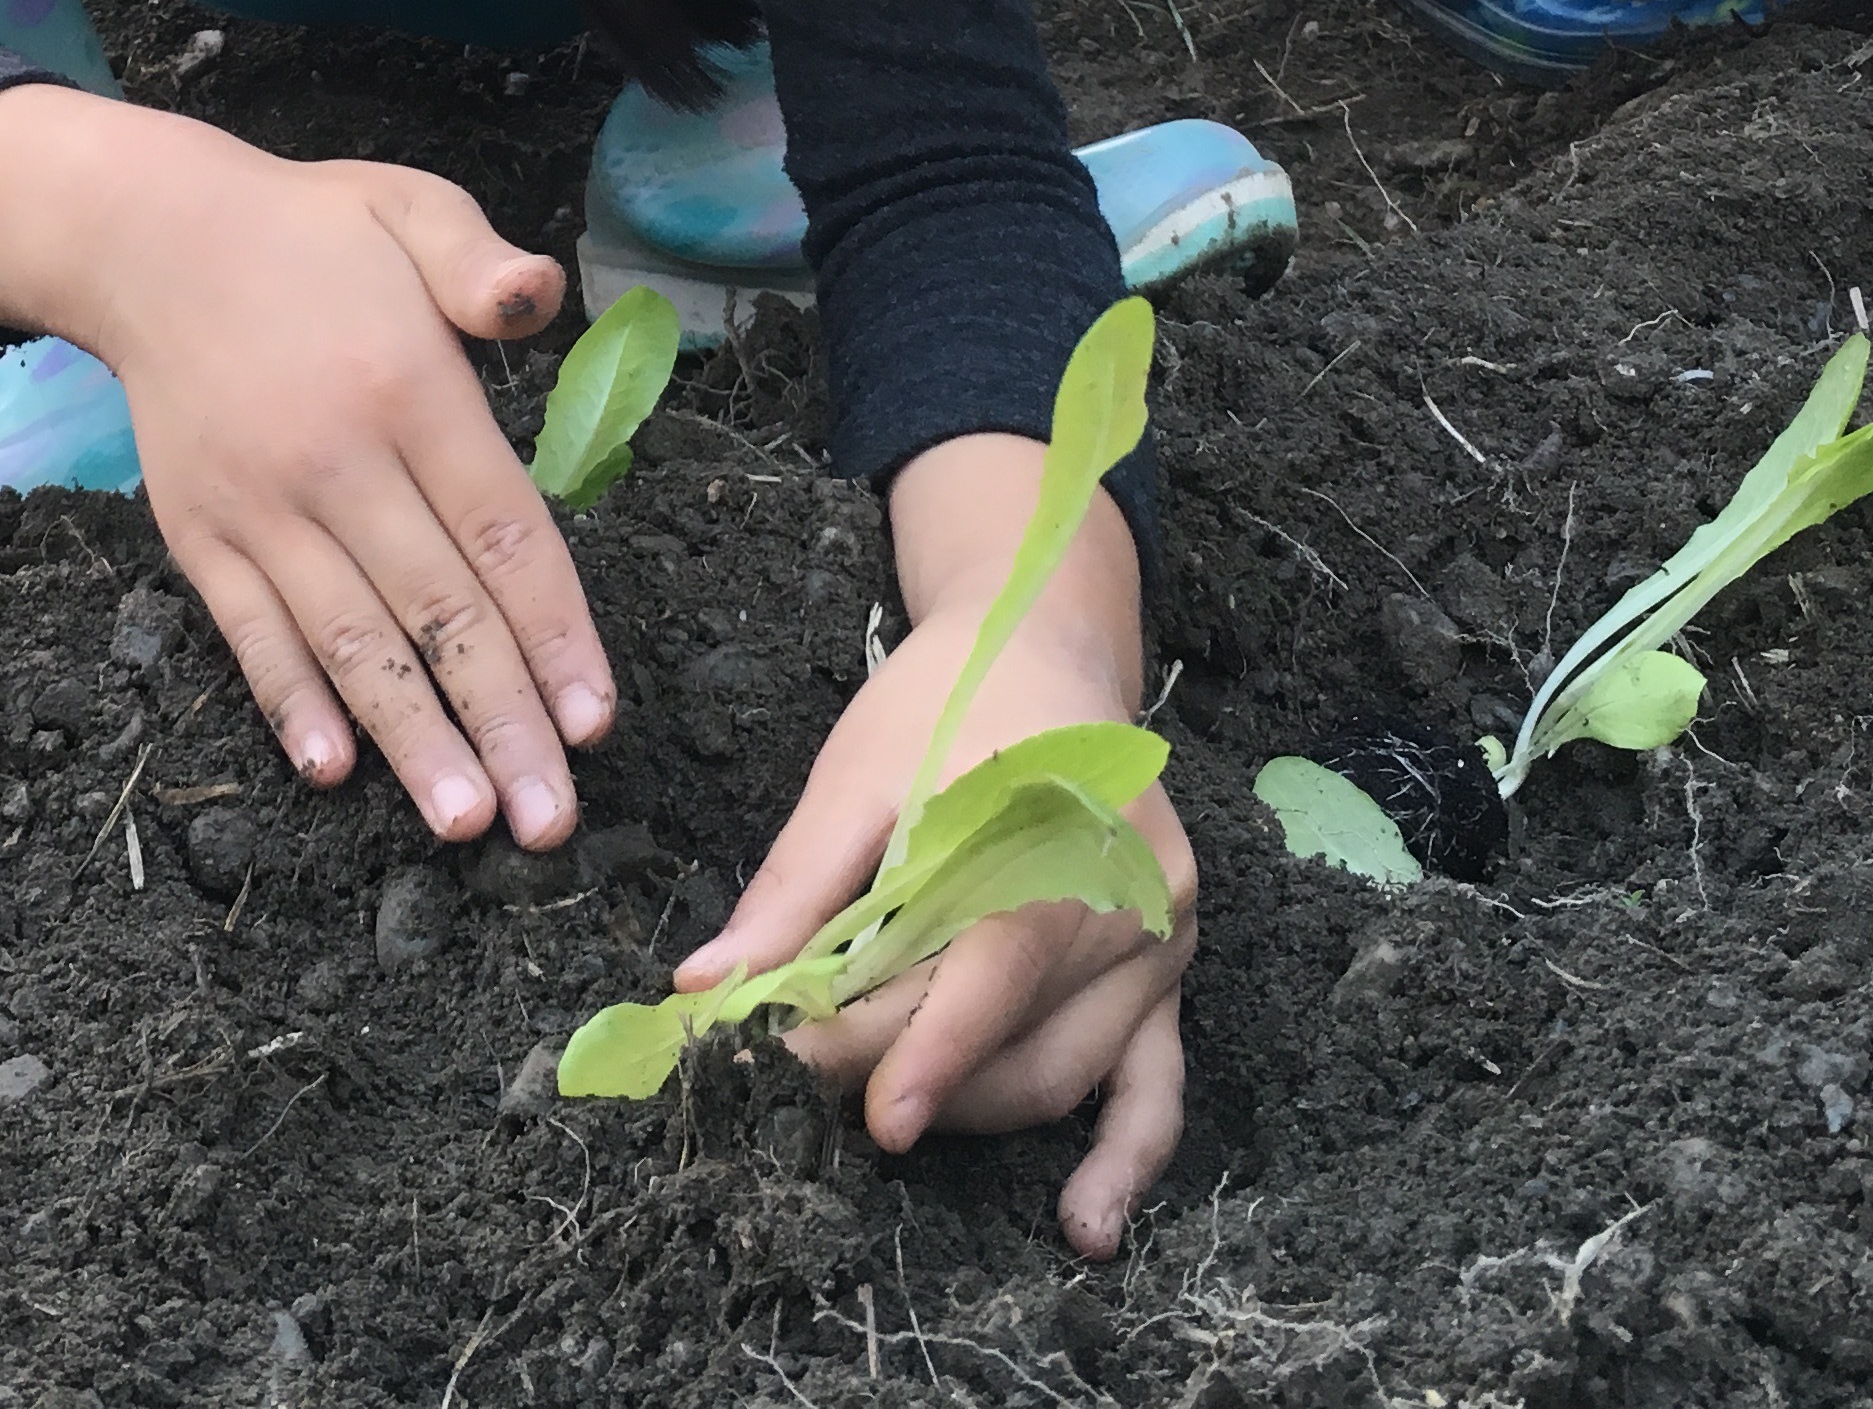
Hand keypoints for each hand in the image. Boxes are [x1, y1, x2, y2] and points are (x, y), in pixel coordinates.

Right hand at [0, 87, 611, 844]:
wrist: (149, 240)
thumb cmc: (309, 231)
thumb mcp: (409, 207)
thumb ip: (482, 263)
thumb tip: (540, 298)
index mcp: (407, 389)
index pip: (502, 535)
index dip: (555, 634)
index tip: (595, 722)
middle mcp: (336, 462)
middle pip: (439, 612)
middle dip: (501, 723)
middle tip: (550, 820)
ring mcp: (260, 507)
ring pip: (350, 642)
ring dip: (411, 741)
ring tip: (463, 823)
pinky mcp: (200, 534)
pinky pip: (251, 633)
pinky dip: (291, 703)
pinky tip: (333, 769)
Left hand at [674, 432, 1196, 1257]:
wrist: (1044, 647)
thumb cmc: (946, 700)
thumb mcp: (857, 773)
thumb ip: (796, 889)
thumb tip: (706, 986)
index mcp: (1058, 840)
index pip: (980, 978)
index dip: (911, 1052)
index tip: (852, 1107)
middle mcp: (1128, 902)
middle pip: (1010, 1036)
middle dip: (907, 1071)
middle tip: (813, 1076)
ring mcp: (1158, 944)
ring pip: (1063, 1074)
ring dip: (970, 1106)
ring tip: (888, 1115)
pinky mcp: (1166, 971)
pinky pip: (1155, 1085)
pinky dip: (1122, 1157)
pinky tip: (1084, 1225)